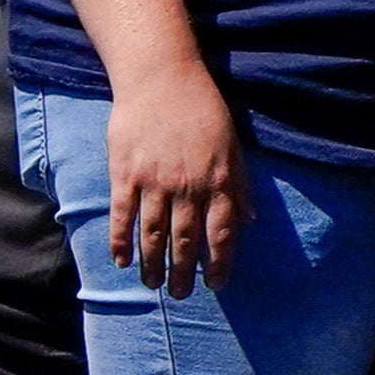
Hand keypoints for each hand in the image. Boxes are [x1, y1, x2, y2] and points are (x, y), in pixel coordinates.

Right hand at [105, 64, 246, 297]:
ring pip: (153, 234)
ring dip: (153, 264)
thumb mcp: (234, 144)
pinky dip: (121, 241)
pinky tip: (122, 262)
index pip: (221, 232)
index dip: (220, 262)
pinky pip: (121, 216)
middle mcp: (187, 186)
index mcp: (218, 180)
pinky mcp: (125, 175)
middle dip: (183, 272)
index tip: (218, 284)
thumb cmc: (204, 110)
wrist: (163, 79)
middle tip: (180, 294)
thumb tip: (253, 220)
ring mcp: (154, 182)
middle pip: (184, 240)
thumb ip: (241, 184)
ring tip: (152, 285)